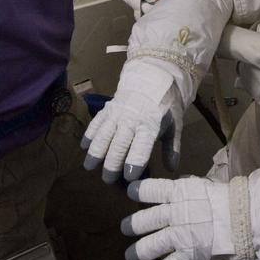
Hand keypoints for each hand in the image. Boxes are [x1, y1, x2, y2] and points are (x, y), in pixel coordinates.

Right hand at [82, 60, 182, 182]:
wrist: (152, 78)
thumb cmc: (165, 106)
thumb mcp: (175, 125)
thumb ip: (172, 148)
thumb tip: (172, 169)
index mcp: (150, 125)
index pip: (141, 147)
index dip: (134, 162)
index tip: (129, 177)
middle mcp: (131, 120)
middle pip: (118, 145)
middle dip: (111, 164)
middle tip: (108, 180)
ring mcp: (117, 114)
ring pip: (103, 135)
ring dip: (95, 152)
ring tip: (89, 167)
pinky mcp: (107, 109)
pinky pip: (95, 123)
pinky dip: (89, 135)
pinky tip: (84, 147)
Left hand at [122, 177, 234, 259]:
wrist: (244, 221)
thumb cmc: (229, 200)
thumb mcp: (204, 186)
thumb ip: (187, 188)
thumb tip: (178, 185)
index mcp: (178, 192)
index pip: (150, 189)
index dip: (137, 191)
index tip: (130, 192)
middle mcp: (174, 213)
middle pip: (144, 220)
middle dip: (132, 225)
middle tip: (125, 228)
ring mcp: (179, 236)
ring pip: (150, 246)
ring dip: (137, 252)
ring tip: (130, 257)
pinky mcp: (187, 256)